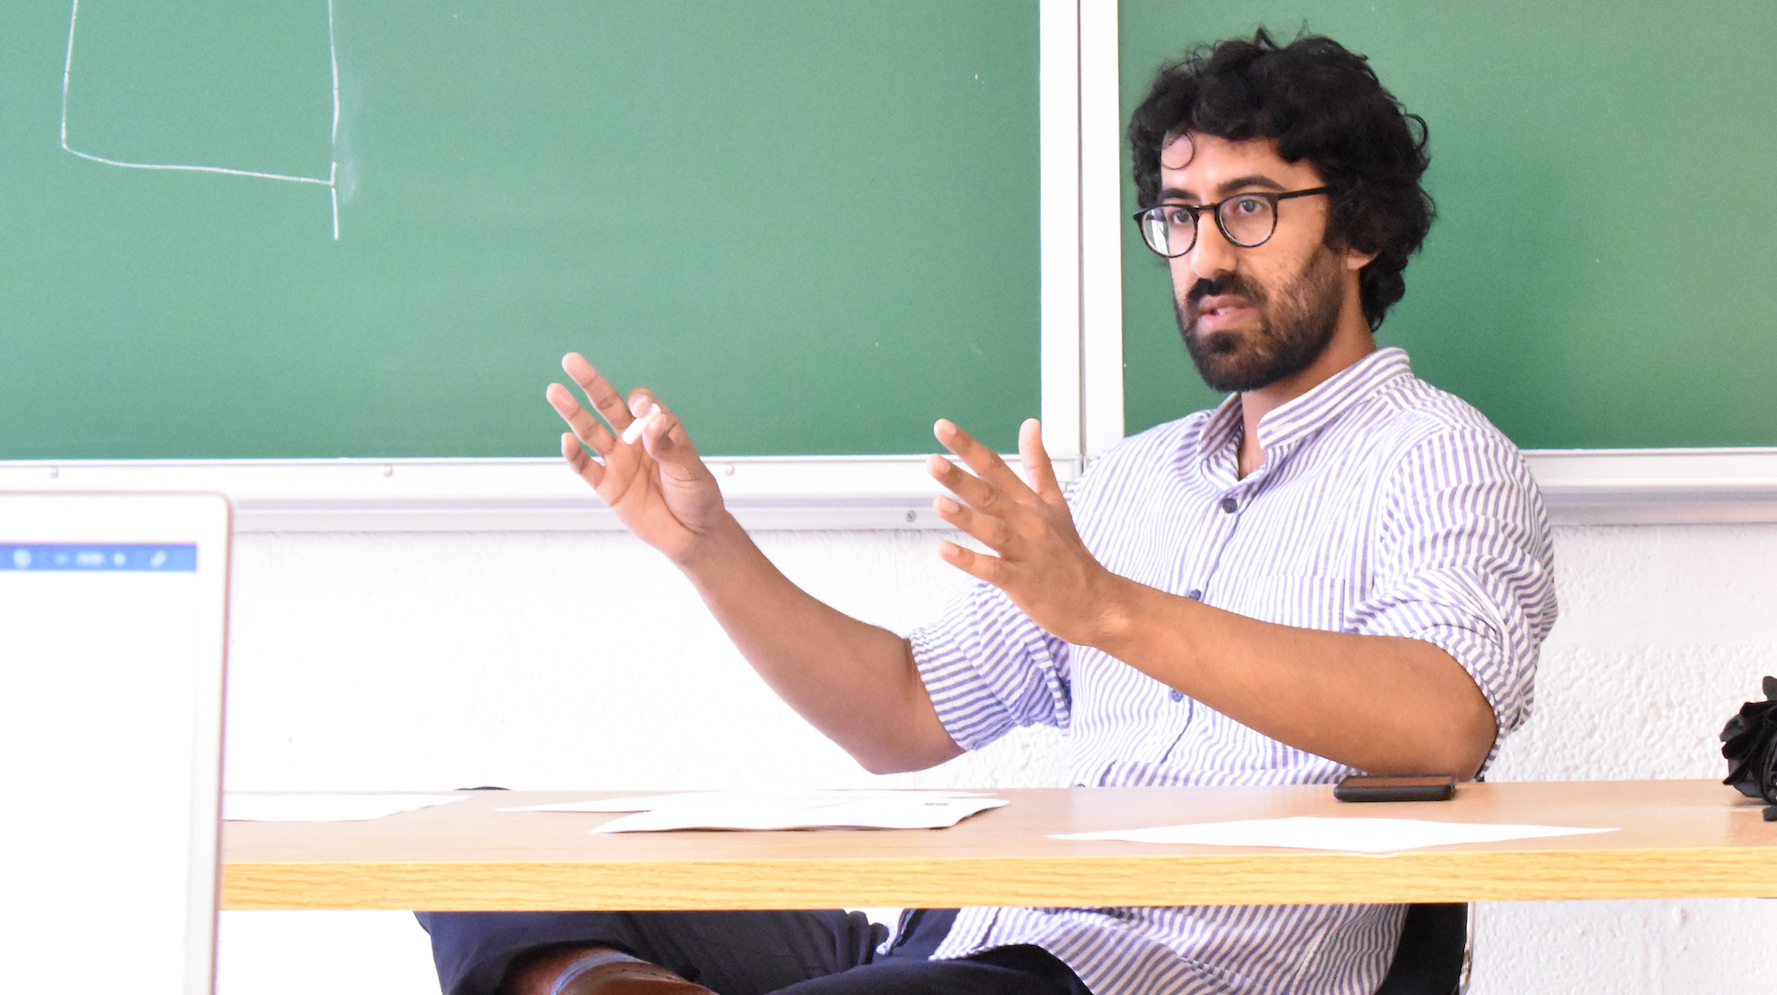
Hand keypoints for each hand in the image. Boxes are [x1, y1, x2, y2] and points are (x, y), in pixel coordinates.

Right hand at [546, 353, 729, 562]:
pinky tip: (566, 440)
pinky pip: (586, 468)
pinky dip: (574, 456)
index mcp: (659, 429)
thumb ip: (668, 447)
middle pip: (607, 406)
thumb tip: (650, 424)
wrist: (693, 534)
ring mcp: (619, 462)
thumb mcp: (691, 470)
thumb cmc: (698, 497)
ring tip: (555, 391)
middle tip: (571, 361)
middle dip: (590, 384)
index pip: (641, 404)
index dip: (638, 403)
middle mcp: (635, 441)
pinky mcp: (608, 486)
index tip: (639, 409)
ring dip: (573, 412)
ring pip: (590, 431)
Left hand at [926, 418, 1122, 645]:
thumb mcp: (1056, 502)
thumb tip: (1029, 424)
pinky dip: (970, 561)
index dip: (968, 447)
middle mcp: (1028, 523)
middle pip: (990, 496)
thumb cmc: (1069, 553)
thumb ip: (1039, 464)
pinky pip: (993, 570)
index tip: (943, 427)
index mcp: (1031, 503)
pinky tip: (945, 551)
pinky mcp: (1023, 582)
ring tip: (939, 502)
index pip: (996, 467)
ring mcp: (1026, 552)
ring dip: (966, 517)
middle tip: (932, 462)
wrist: (1096, 602)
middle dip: (960, 478)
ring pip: (994, 530)